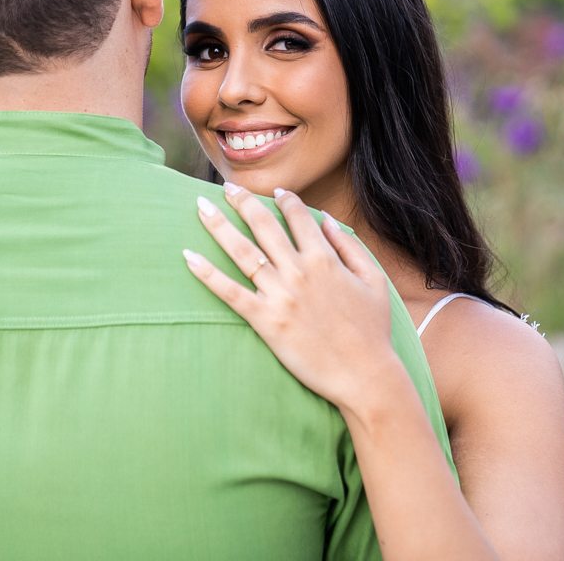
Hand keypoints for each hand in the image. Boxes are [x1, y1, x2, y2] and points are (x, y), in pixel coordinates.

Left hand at [183, 183, 401, 412]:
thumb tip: (327, 221)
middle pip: (264, 226)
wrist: (365, 376)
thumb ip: (350, 247)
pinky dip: (208, 274)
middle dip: (243, 202)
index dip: (285, 200)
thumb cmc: (373, 330)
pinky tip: (190, 258)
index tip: (275, 191)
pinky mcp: (266, 321)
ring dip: (219, 226)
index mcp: (325, 260)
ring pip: (243, 252)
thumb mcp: (374, 281)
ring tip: (201, 207)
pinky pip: (231, 292)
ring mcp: (280, 295)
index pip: (299, 218)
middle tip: (228, 187)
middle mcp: (299, 271)